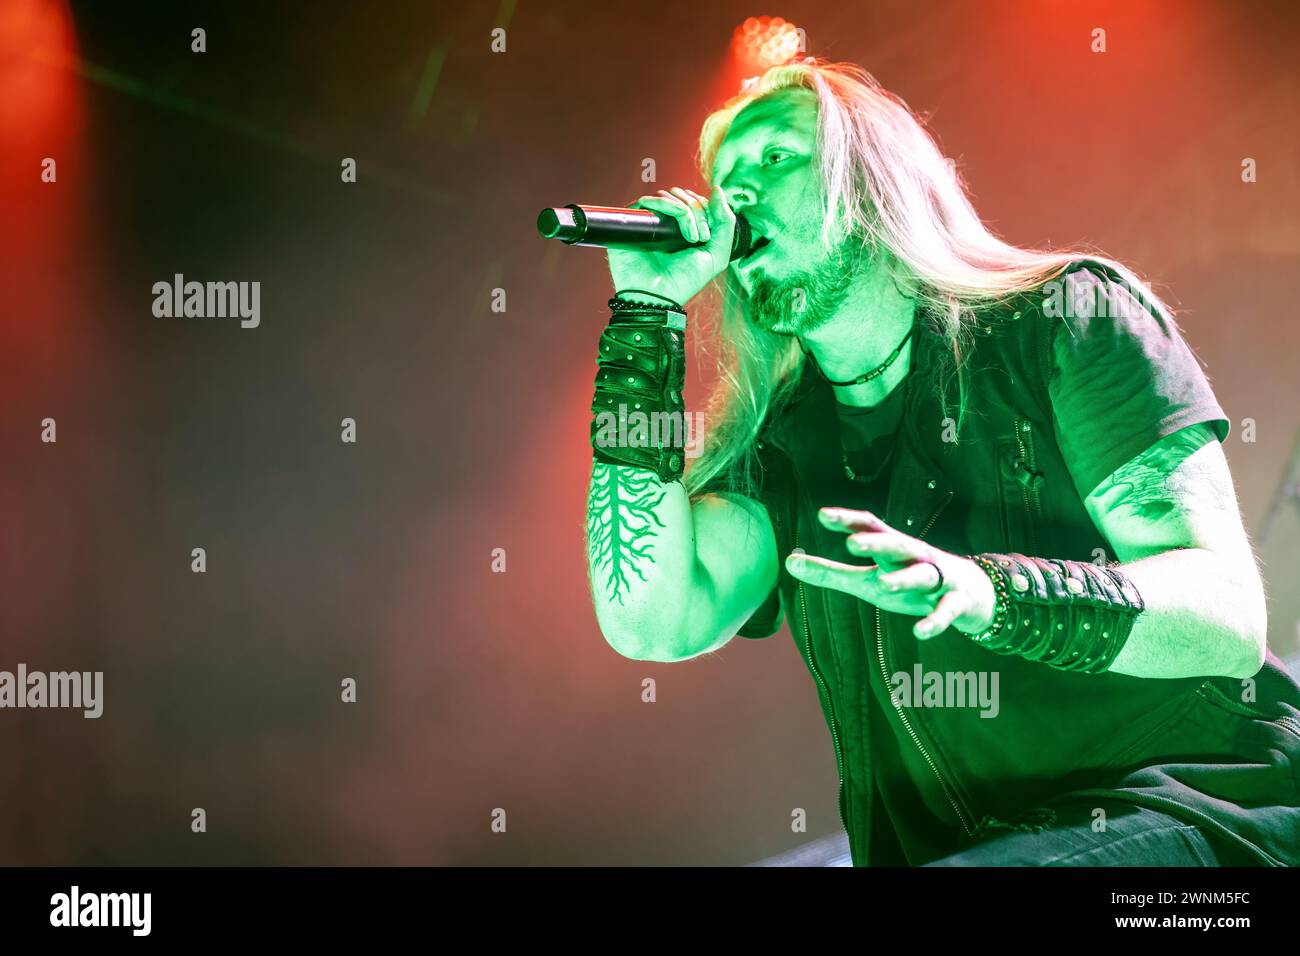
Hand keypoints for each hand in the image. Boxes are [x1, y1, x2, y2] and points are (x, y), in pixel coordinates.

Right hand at [606, 184, 737, 307]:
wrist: (657, 296)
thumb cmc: (684, 281)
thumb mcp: (717, 255)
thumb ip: (725, 223)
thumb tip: (717, 190)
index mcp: (684, 230)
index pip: (697, 202)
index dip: (708, 209)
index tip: (708, 235)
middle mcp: (666, 224)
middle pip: (684, 197)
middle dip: (699, 211)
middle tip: (700, 237)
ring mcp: (649, 222)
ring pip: (669, 196)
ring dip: (686, 210)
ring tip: (691, 237)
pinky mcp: (632, 222)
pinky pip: (650, 200)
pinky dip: (669, 205)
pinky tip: (677, 226)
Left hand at [785, 507, 995, 640]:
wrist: (971, 592)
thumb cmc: (906, 582)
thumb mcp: (866, 579)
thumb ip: (829, 572)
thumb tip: (788, 561)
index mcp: (892, 548)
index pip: (870, 527)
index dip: (848, 520)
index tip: (823, 515)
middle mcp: (915, 557)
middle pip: (898, 544)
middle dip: (877, 543)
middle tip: (852, 543)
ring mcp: (938, 579)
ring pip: (922, 575)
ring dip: (904, 578)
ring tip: (883, 583)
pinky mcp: (956, 602)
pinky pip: (946, 611)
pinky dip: (935, 621)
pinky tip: (920, 632)